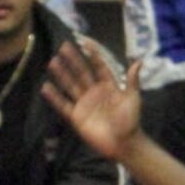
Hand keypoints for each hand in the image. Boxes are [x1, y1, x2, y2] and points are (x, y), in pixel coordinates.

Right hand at [44, 37, 141, 161]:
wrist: (123, 143)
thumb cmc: (130, 121)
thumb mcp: (133, 99)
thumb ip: (132, 81)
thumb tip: (138, 61)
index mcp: (108, 85)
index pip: (98, 66)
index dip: (93, 54)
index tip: (84, 41)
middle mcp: (94, 92)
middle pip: (81, 72)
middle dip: (73, 60)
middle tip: (63, 47)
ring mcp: (83, 103)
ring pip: (70, 85)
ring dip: (62, 74)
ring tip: (53, 62)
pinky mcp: (76, 116)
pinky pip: (63, 105)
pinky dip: (54, 97)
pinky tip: (46, 87)